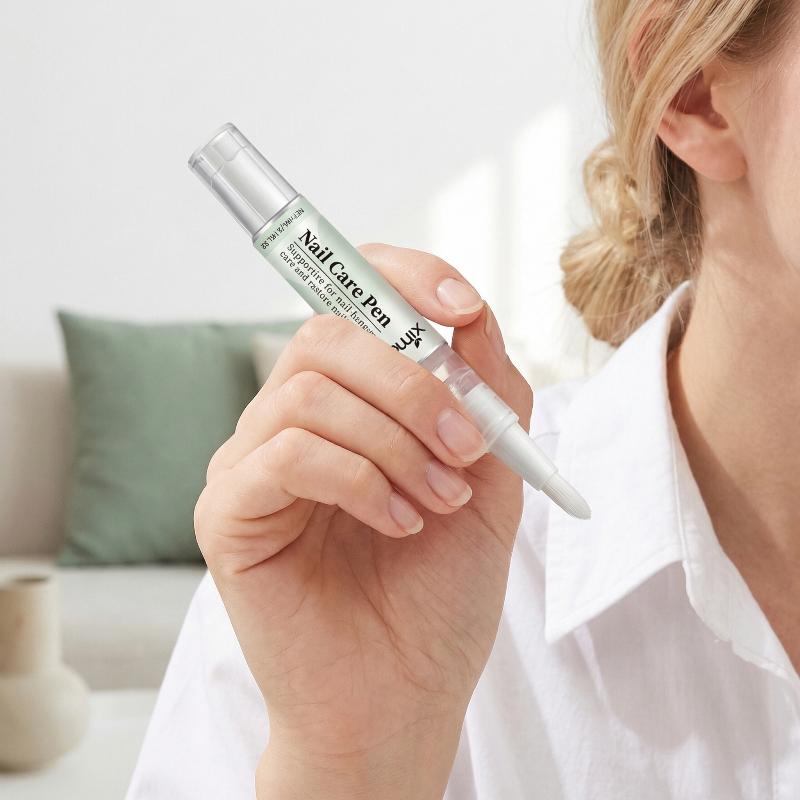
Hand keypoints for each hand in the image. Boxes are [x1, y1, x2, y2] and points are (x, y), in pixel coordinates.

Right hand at [194, 243, 533, 798]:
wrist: (404, 691)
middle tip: (465, 445)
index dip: (402, 279)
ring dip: (395, 440)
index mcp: (351, 402)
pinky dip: (359, 478)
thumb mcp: (490, 476)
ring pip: (310, 390)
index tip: (461, 306)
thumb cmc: (441, 588)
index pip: (352, 301)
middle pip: (329, 335)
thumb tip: (472, 314)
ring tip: (438, 501)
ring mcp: (252, 460)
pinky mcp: (227, 510)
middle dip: (413, 383)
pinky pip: (286, 452)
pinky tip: (397, 522)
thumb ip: (485, 392)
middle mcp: (292, 418)